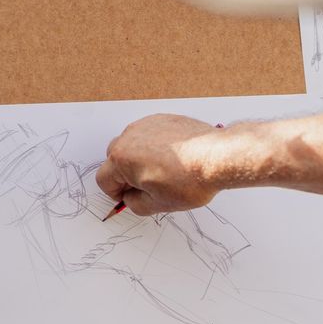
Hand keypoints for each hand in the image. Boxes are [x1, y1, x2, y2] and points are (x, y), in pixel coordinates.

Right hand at [97, 114, 223, 214]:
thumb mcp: (158, 205)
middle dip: (126, 174)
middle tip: (145, 187)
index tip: (128, 198)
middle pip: (115, 159)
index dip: (115, 193)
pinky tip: (174, 159)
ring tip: (163, 173)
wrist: (218, 157)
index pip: (104, 179)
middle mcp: (129, 137)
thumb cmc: (189, 180)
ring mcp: (147, 124)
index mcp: (121, 159)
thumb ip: (135, 204)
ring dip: (140, 159)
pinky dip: (156, 146)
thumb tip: (131, 199)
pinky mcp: (164, 119)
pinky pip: (150, 134)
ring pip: (133, 144)